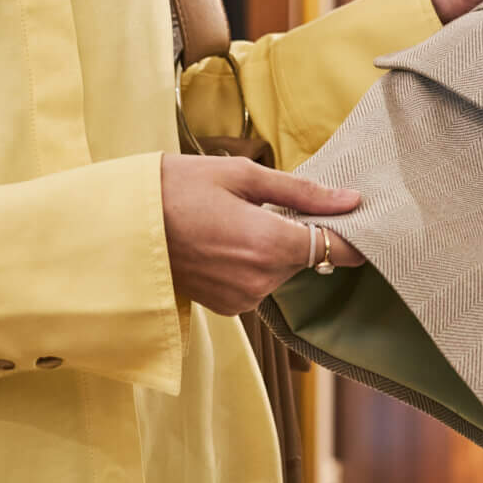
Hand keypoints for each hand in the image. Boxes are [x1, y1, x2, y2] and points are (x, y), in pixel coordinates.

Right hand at [160, 153, 367, 315]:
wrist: (122, 224)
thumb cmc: (179, 188)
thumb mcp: (242, 175)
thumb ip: (302, 192)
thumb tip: (351, 199)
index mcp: (270, 244)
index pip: (336, 249)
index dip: (353, 235)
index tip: (360, 217)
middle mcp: (261, 280)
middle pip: (308, 256)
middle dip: (300, 231)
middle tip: (271, 201)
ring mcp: (243, 298)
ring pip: (283, 270)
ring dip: (275, 247)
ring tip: (239, 218)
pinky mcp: (228, 307)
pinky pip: (259, 282)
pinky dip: (254, 262)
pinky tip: (227, 239)